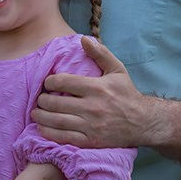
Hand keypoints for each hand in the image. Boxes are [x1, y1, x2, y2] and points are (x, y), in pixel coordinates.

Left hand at [32, 36, 156, 147]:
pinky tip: (42, 128)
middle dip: (43, 100)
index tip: (47, 83)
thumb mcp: (117, 70)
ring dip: (41, 116)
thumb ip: (101, 54)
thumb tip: (84, 39)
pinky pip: (65, 137)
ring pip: (57, 120)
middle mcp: (93, 107)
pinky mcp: (91, 141)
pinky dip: (49, 133)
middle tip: (40, 99)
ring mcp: (91, 126)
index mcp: (97, 88)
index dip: (49, 81)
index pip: (63, 82)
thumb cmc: (127, 94)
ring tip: (36, 112)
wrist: (144, 123)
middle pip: (56, 102)